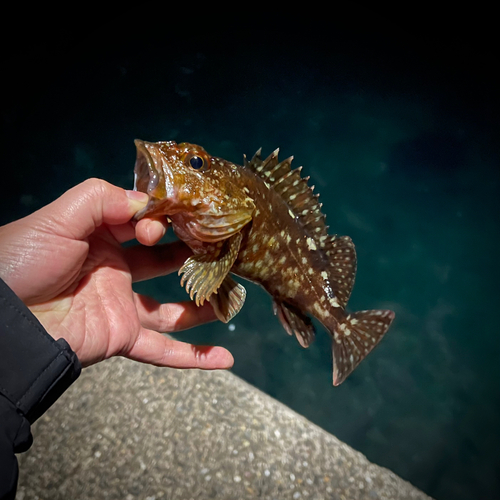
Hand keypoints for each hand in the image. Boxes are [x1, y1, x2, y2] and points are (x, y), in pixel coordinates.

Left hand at [0, 178, 233, 368]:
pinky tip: (225, 357)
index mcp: (100, 237)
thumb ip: (102, 199)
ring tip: (231, 296)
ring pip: (171, 310)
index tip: (161, 227)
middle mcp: (116, 270)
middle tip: (222, 248)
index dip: (161, 220)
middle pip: (165, 261)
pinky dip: (194, 356)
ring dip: (202, 305)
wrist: (1, 319)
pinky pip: (163, 350)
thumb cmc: (23, 261)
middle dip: (193, 254)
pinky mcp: (122, 337)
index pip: (145, 223)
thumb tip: (148, 204)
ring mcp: (121, 306)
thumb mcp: (59, 218)